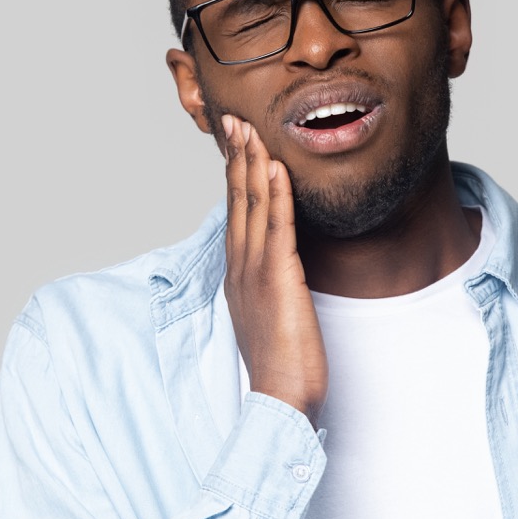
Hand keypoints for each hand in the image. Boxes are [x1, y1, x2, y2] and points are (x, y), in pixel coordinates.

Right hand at [221, 115, 328, 428]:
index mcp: (238, 274)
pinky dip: (274, 194)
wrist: (281, 399)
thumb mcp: (272, 314)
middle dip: (236, 157)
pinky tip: (275, 166)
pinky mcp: (277, 280)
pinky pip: (276, 228)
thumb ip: (270, 285)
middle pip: (237, 200)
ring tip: (251, 128)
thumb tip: (278, 267)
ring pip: (251, 206)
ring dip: (251, 163)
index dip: (234, 175)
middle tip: (234, 119)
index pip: (235, 213)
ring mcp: (255, 271)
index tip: (235, 143)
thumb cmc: (282, 364)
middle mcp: (240, 267)